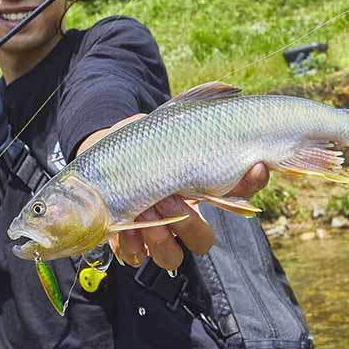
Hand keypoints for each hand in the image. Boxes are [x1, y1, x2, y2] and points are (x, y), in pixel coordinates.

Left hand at [77, 114, 269, 269]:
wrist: (99, 156)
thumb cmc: (138, 140)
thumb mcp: (165, 123)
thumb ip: (194, 112)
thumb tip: (230, 91)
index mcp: (200, 191)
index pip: (240, 197)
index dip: (249, 185)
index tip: (250, 166)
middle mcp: (182, 219)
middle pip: (203, 241)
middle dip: (188, 225)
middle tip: (170, 198)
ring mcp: (156, 234)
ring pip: (172, 258)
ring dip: (159, 237)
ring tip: (144, 210)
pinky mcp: (128, 242)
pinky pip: (136, 257)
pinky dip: (130, 244)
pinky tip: (122, 225)